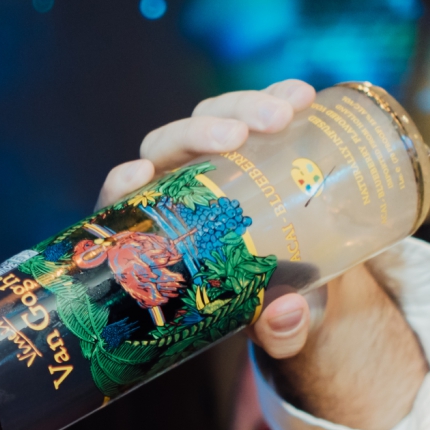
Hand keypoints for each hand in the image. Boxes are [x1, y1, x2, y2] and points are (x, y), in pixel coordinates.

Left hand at [101, 82, 426, 425]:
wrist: (308, 289)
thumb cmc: (270, 310)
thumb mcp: (275, 329)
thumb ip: (279, 332)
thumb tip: (286, 314)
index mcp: (162, 237)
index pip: (124, 204)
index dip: (121, 185)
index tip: (136, 173)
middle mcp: (179, 191)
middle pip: (167, 146)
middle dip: (196, 133)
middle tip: (238, 137)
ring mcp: (215, 162)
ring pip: (209, 118)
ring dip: (240, 107)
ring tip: (285, 113)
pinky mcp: (254, 145)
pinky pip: (255, 114)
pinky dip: (276, 99)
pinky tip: (303, 97)